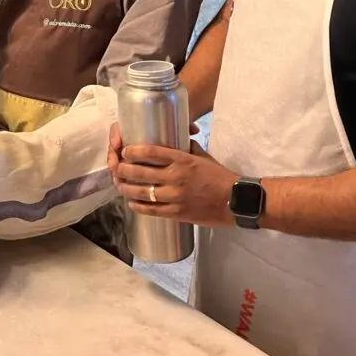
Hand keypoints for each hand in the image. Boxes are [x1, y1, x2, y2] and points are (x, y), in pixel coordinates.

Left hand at [108, 122, 236, 227]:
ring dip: (126, 188)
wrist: (237, 201)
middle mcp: (175, 176)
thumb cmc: (219, 176)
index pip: (150, 152)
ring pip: (141, 192)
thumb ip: (184, 148)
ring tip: (120, 185)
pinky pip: (151, 210)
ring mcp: (175, 196)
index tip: (125, 151)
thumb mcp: (201, 156)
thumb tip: (169, 142)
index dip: (132, 151)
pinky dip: (138, 206)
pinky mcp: (177, 213)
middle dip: (123, 170)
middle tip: (118, 168)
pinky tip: (131, 202)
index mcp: (182, 159)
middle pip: (139, 172)